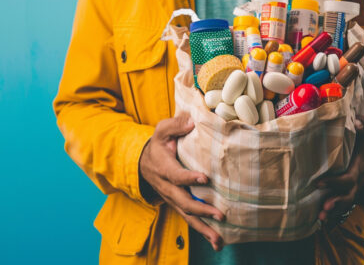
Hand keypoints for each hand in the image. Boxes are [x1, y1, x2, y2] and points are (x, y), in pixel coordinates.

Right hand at [140, 114, 224, 250]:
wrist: (143, 163)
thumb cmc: (158, 144)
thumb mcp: (161, 130)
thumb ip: (176, 125)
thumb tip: (192, 121)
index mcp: (164, 168)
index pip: (176, 175)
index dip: (189, 177)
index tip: (205, 178)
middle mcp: (168, 188)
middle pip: (184, 202)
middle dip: (202, 210)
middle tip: (220, 215)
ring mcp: (173, 199)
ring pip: (187, 216)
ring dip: (203, 229)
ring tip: (219, 240)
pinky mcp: (178, 205)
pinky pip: (190, 220)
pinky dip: (203, 232)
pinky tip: (217, 242)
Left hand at [317, 115, 363, 225]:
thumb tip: (356, 122)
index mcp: (359, 167)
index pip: (348, 178)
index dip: (334, 183)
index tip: (318, 183)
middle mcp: (356, 181)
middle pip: (348, 196)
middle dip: (336, 203)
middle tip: (323, 208)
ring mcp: (352, 188)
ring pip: (345, 203)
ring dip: (334, 212)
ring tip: (320, 217)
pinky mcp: (346, 190)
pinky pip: (341, 204)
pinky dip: (332, 212)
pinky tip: (318, 217)